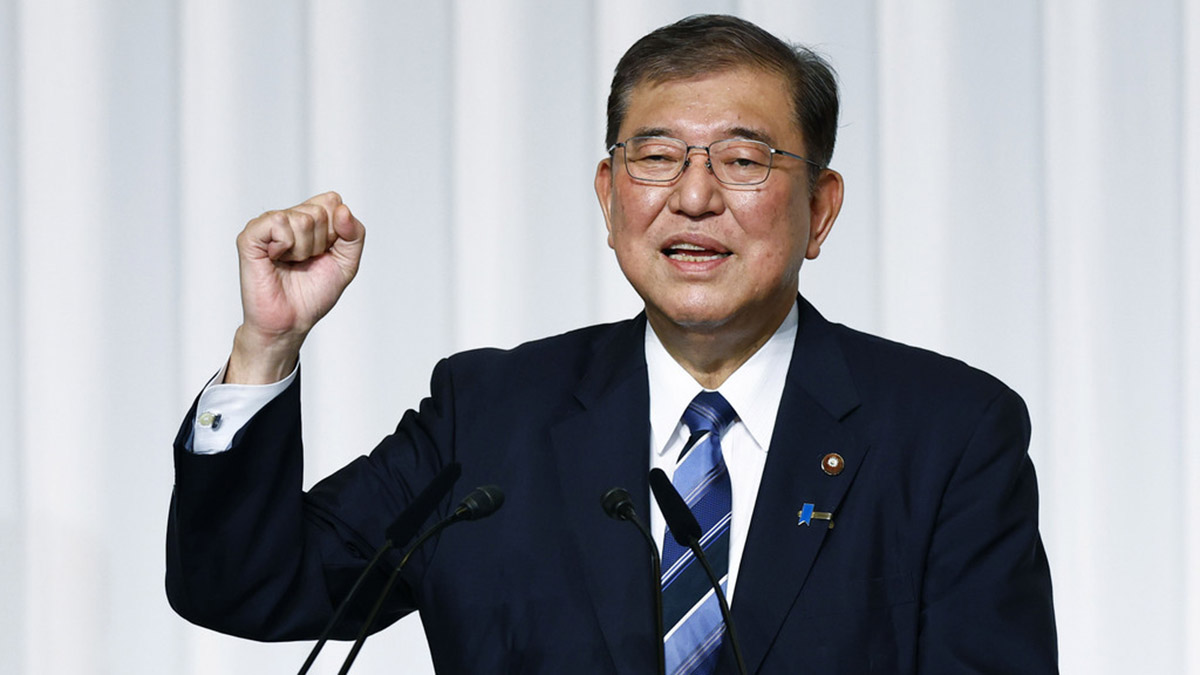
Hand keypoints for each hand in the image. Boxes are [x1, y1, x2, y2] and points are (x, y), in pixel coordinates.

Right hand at [227, 192, 365, 383]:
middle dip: (320, 243)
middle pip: (319, 211)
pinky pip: (278, 222)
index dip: (336, 231)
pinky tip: (276, 258)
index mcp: (309, 219)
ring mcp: (267, 225)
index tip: (325, 253)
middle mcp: (288, 217)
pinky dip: (286, 245)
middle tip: (305, 262)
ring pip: (301, 219)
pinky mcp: (250, 236)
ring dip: (303, 250)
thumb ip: (355, 234)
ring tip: (291, 263)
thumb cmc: (313, 293)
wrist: (291, 321)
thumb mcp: (347, 263)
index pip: (332, 201)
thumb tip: (342, 209)